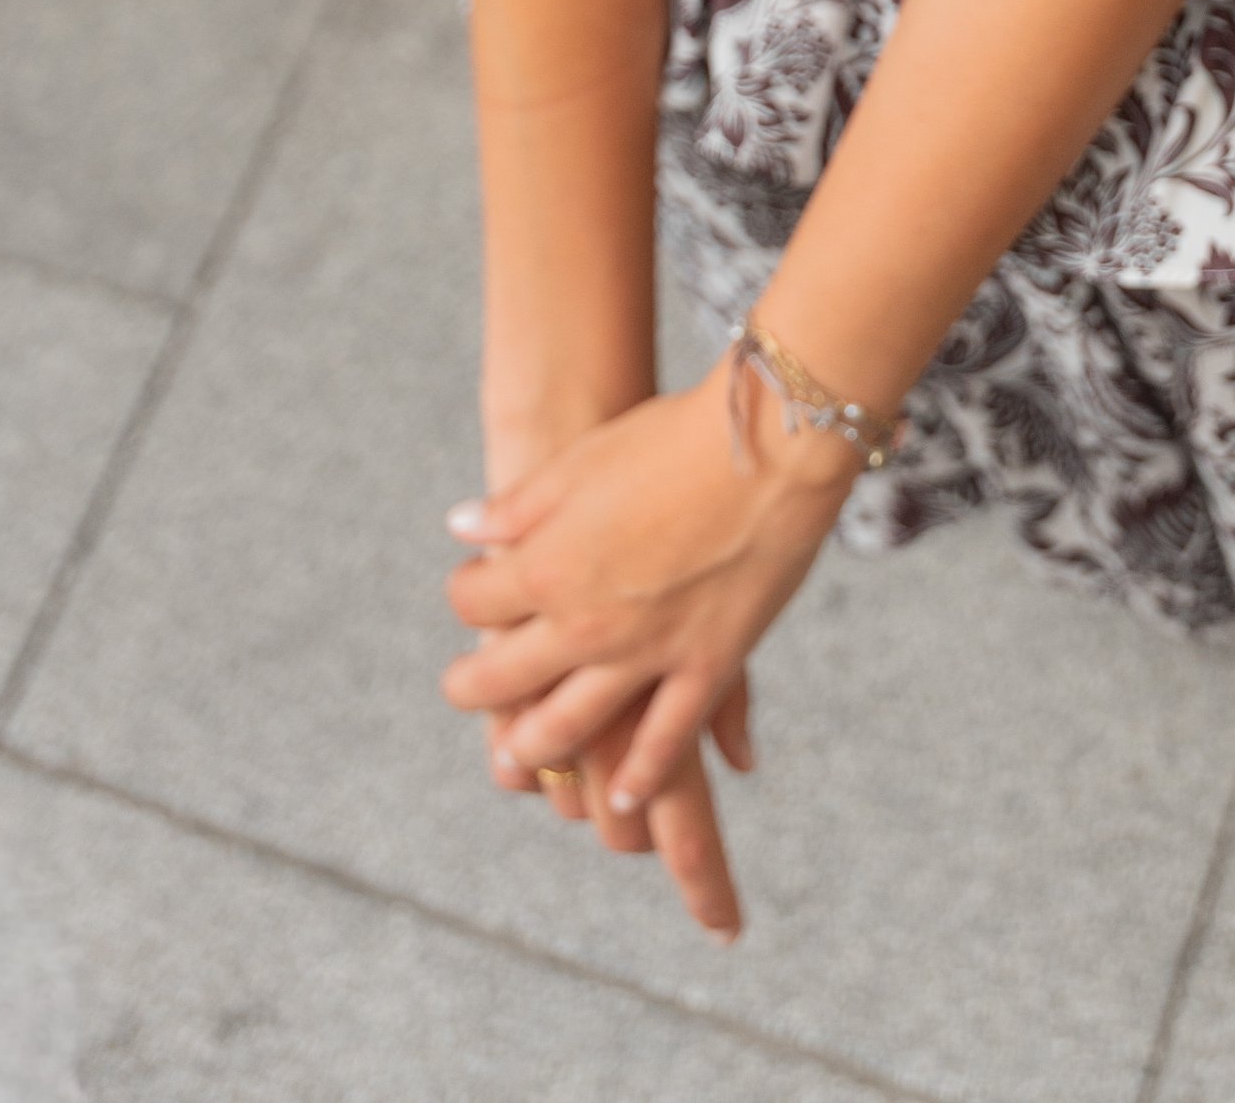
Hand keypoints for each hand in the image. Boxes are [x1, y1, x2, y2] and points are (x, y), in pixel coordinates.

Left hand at [443, 364, 852, 933]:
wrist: (772, 443)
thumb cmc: (673, 438)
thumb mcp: (582, 462)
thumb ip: (518, 506)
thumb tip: (462, 528)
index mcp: (548, 566)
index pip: (475, 601)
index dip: (465, 593)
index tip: (472, 586)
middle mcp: (586, 624)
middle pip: (503, 679)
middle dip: (473, 686)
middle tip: (463, 688)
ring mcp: (648, 654)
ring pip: (569, 726)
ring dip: (534, 746)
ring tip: (515, 754)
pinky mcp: (708, 666)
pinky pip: (666, 741)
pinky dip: (641, 774)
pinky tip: (624, 796)